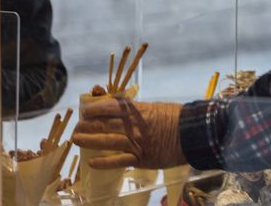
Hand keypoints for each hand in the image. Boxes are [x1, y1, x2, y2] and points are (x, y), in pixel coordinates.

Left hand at [72, 99, 187, 169]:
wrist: (194, 134)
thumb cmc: (177, 118)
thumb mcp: (156, 107)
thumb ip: (137, 110)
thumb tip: (120, 108)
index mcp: (139, 111)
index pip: (109, 107)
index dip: (94, 109)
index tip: (84, 112)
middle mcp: (134, 126)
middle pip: (104, 125)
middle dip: (86, 126)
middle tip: (76, 128)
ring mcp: (137, 143)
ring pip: (106, 141)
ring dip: (88, 141)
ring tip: (76, 140)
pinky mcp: (141, 159)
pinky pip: (118, 161)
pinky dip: (103, 162)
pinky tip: (91, 162)